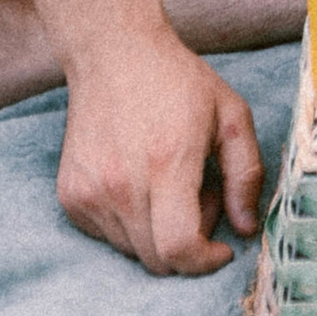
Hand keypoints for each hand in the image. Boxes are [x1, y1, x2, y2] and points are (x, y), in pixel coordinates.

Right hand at [55, 29, 261, 276]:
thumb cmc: (179, 81)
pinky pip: (107, 236)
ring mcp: (90, 192)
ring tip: (171, 184)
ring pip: (132, 251)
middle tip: (201, 197)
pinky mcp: (70, 196)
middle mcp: (122, 184)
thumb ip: (246, 174)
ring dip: (159, 233)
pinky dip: (131, 223)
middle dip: (188, 244)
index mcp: (166, 163)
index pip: (177, 249)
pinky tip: (142, 182)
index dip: (203, 262)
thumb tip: (246, 229)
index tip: (221, 250)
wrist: (113, 53)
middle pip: (156, 260)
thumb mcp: (232, 114)